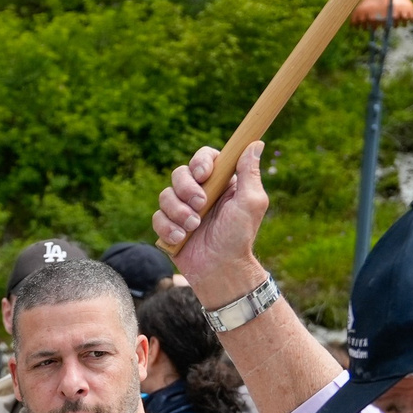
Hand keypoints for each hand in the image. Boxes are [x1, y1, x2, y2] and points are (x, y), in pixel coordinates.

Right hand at [155, 141, 269, 302]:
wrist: (220, 268)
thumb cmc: (239, 237)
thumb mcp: (251, 202)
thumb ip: (250, 173)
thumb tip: (255, 143)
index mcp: (220, 182)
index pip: (205, 158)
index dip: (200, 161)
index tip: (204, 174)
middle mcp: (200, 192)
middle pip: (179, 173)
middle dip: (186, 189)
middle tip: (201, 206)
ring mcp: (182, 209)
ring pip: (165, 195)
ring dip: (178, 211)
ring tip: (193, 227)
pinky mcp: (169, 226)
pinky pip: (157, 217)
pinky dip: (168, 227)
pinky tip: (181, 238)